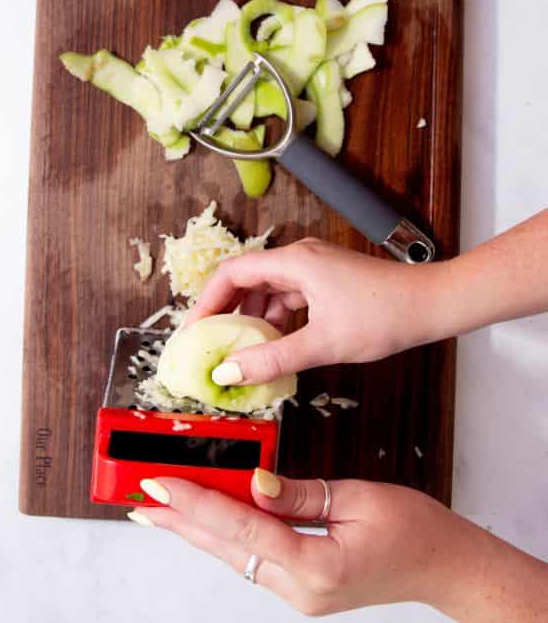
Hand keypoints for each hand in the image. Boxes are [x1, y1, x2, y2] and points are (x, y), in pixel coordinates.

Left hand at [127, 472, 545, 617]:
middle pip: (225, 547)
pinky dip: (223, 535)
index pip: (240, 526)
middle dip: (178, 520)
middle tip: (137, 498)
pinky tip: (200, 520)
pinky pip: (250, 558)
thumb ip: (299, 495)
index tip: (158, 484)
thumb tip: (253, 481)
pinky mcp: (300, 589)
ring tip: (156, 507)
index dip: (195, 502)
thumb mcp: (358, 499)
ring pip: (232, 554)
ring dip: (195, 528)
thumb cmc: (414, 530)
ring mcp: (298, 594)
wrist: (447, 569)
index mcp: (316, 566)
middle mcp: (300, 588)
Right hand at [186, 239, 454, 384]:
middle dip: (225, 312)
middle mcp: (299, 258)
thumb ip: (272, 359)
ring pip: (267, 290)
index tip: (195, 331)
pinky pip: (287, 296)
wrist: (435, 304)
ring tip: (242, 350)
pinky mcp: (327, 280)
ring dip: (251, 318)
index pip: (231, 274)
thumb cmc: (386, 316)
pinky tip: (276, 344)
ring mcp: (314, 268)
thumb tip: (230, 372)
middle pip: (245, 280)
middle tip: (211, 343)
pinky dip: (275, 319)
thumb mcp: (323, 344)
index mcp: (293, 262)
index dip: (207, 302)